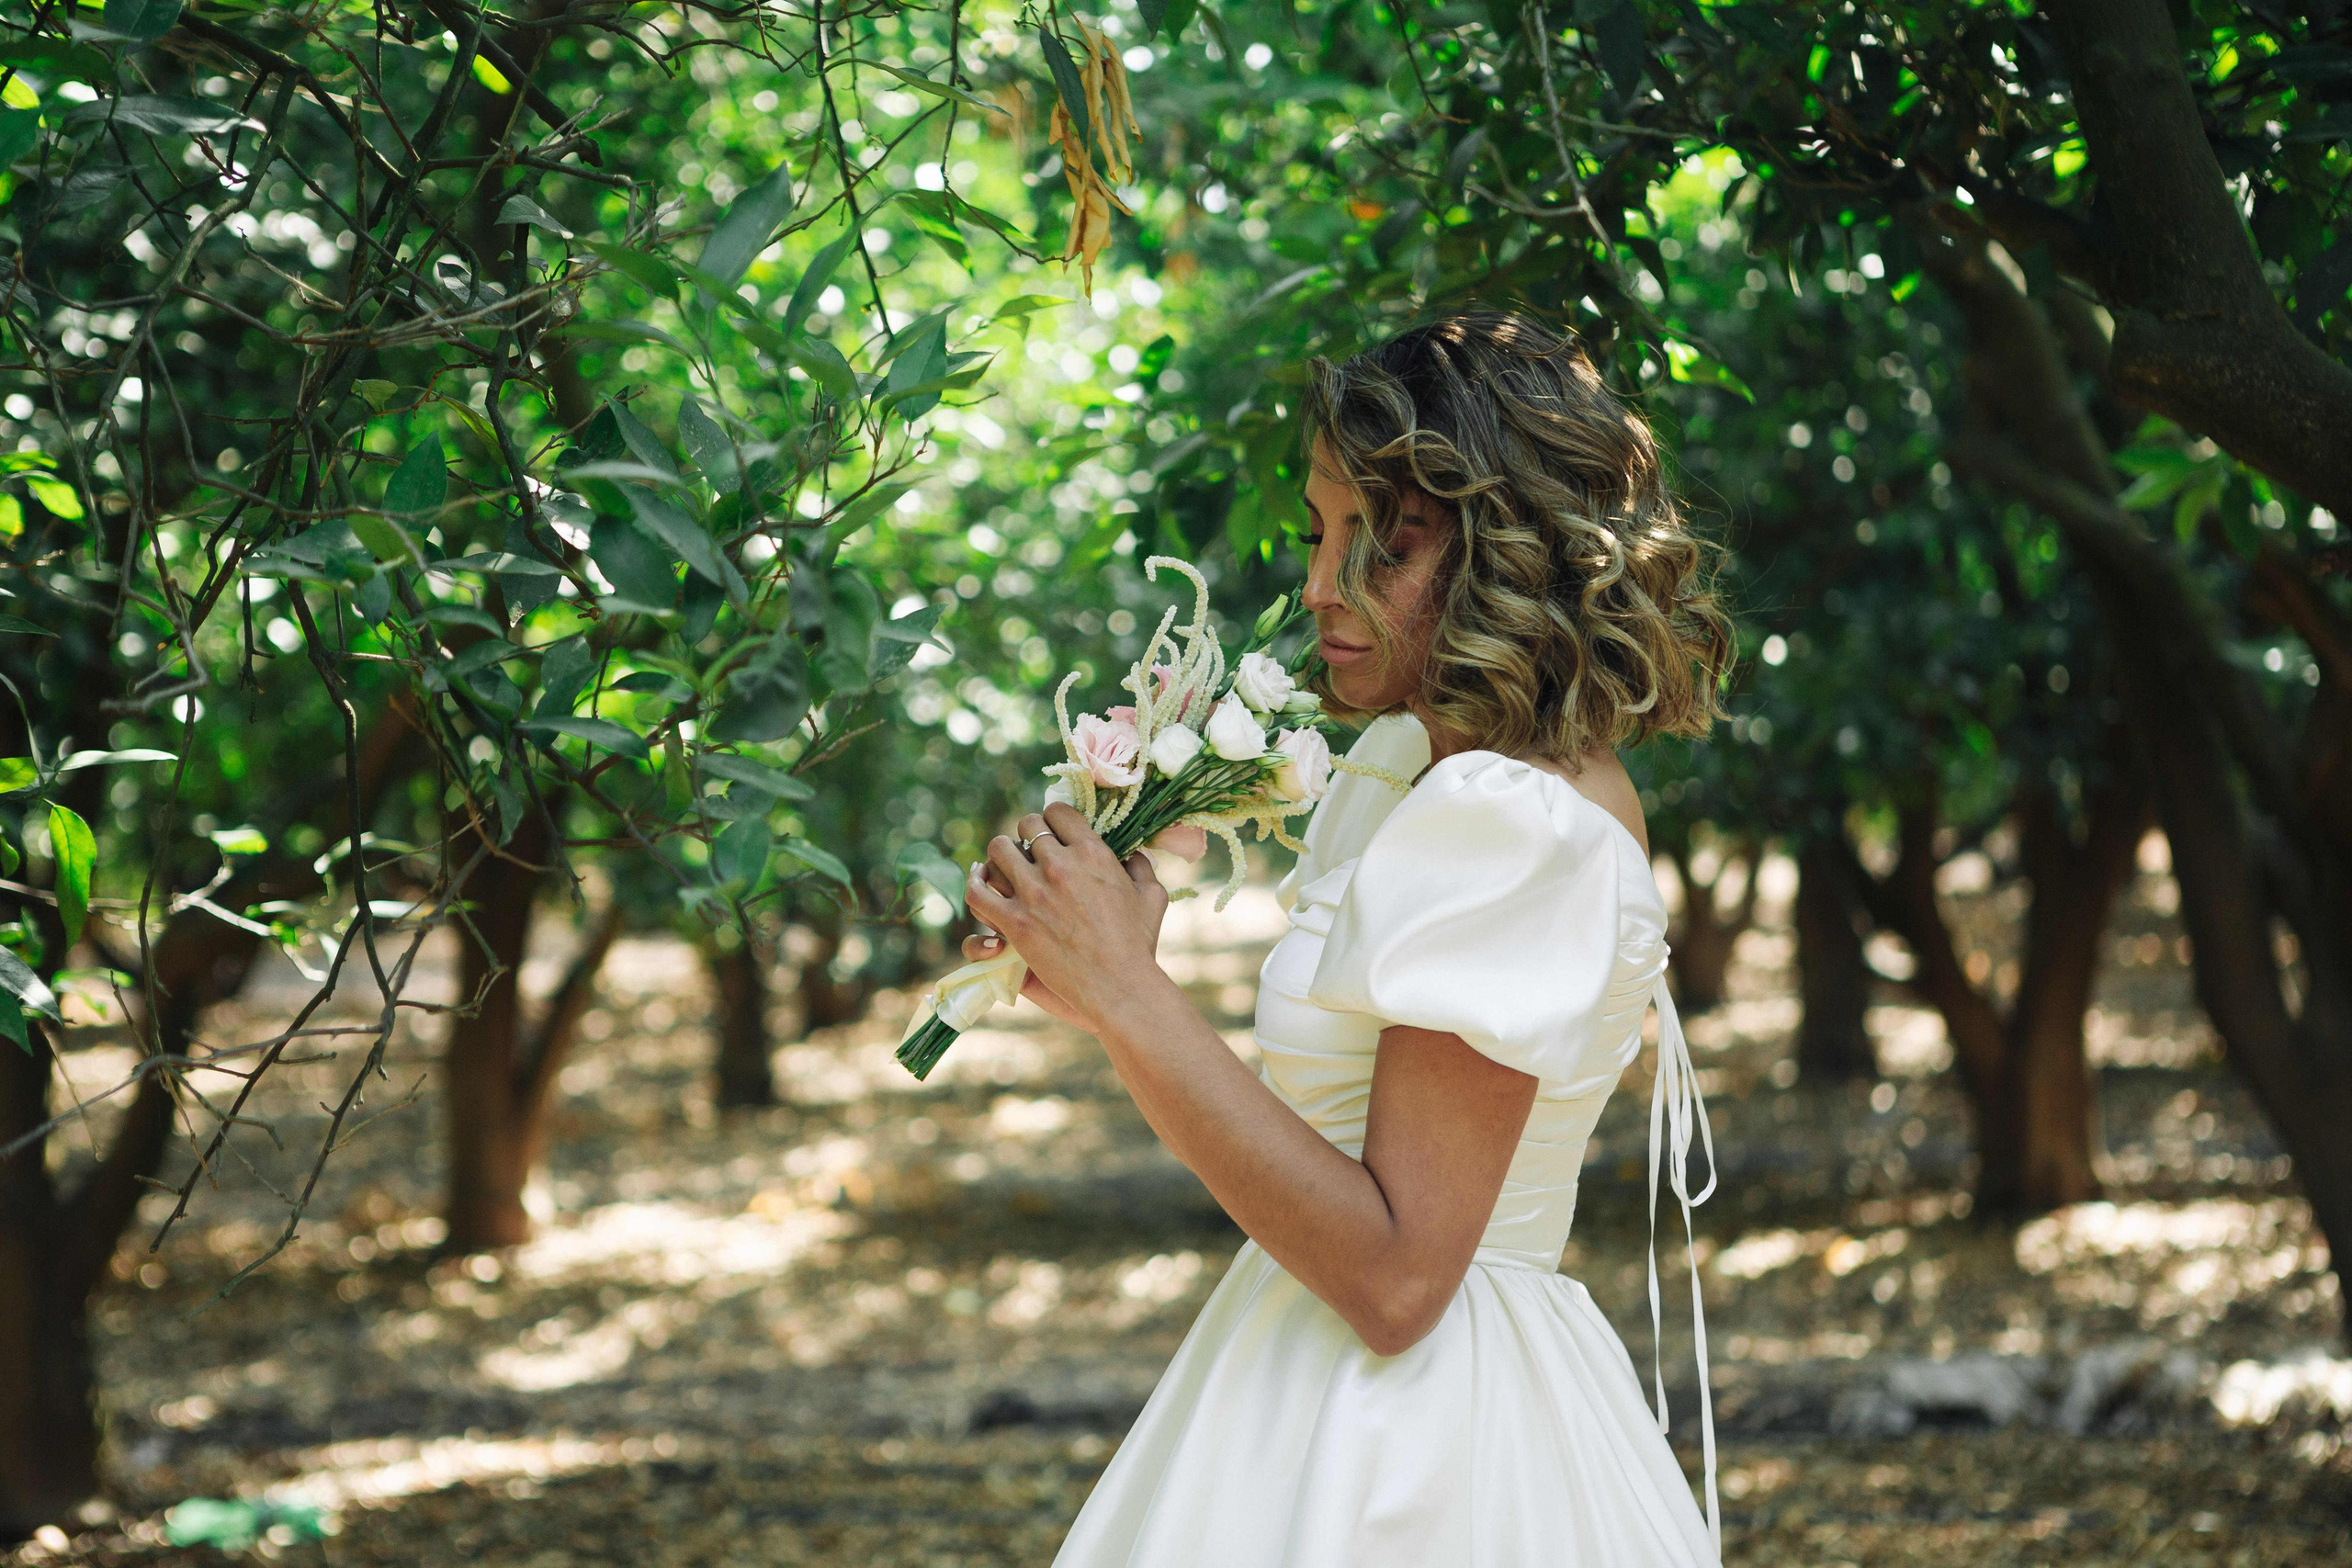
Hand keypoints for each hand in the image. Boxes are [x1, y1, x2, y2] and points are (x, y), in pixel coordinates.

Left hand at [966, 803, 1172, 1037]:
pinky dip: (975, 883)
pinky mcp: (1014, 922)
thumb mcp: (1152, 897)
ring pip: (998, 850)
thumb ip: (1141, 868)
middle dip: (1026, 834)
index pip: (1057, 812)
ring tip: (1004, 865)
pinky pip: (978, 892)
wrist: (1119, 987)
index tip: (1052, 831)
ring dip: (1000, 855)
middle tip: (1029, 850)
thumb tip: (1134, 854)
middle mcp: (1060, 865)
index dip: (1052, 819)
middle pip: (1026, 825)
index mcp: (1092, 853)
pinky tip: (980, 882)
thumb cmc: (1139, 945)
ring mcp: (1033, 893)